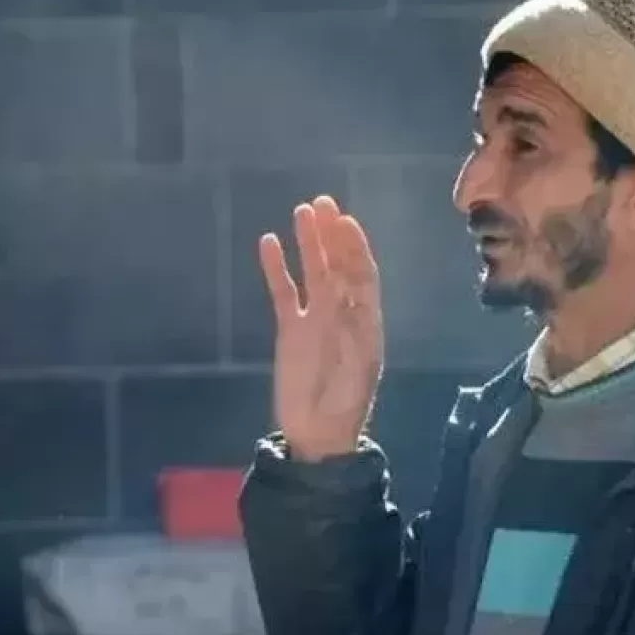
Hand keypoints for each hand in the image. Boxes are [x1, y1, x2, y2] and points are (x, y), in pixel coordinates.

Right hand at [259, 195, 383, 461]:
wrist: (320, 433)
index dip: (355, 247)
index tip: (345, 221)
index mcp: (366, 319)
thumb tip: (340, 287)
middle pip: (338, 264)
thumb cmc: (346, 401)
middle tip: (323, 201)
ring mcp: (315, 318)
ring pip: (312, 272)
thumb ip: (348, 324)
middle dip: (333, 234)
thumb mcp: (356, 363)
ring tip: (301, 211)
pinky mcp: (290, 330)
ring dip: (308, 242)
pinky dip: (277, 268)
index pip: (363, 273)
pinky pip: (283, 293)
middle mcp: (343, 311)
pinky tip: (268, 243)